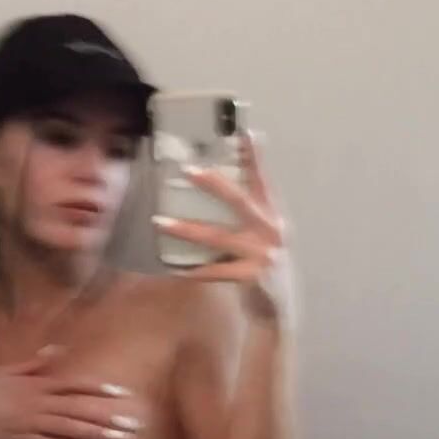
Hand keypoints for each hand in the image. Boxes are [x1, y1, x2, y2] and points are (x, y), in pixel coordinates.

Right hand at [0, 353, 142, 438]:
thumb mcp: (5, 369)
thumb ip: (33, 362)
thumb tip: (56, 350)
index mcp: (34, 382)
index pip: (73, 384)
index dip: (98, 389)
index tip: (121, 394)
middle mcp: (36, 402)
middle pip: (78, 409)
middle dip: (107, 417)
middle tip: (133, 425)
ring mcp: (29, 422)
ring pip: (69, 429)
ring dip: (96, 435)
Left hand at [153, 132, 291, 323]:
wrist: (279, 306)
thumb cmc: (264, 263)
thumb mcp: (264, 234)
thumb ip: (250, 212)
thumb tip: (218, 185)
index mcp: (273, 215)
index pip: (262, 180)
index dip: (254, 157)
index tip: (245, 132)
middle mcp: (271, 230)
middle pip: (239, 201)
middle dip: (213, 184)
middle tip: (187, 170)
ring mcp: (262, 254)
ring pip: (218, 237)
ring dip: (186, 229)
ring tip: (159, 223)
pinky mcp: (252, 276)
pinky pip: (217, 270)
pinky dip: (195, 270)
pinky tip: (176, 269)